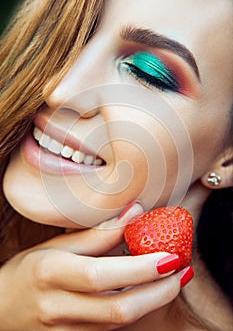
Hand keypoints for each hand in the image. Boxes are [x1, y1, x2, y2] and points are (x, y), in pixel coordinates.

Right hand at [0, 203, 185, 330]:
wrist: (3, 308)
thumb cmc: (30, 270)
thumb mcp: (57, 246)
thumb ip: (98, 233)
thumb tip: (135, 211)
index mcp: (51, 272)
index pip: (101, 275)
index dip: (140, 269)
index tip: (170, 257)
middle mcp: (57, 306)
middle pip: (118, 310)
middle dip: (158, 293)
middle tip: (181, 271)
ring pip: (119, 323)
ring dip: (152, 302)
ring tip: (171, 280)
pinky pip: (112, 330)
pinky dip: (136, 311)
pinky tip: (146, 293)